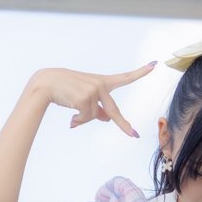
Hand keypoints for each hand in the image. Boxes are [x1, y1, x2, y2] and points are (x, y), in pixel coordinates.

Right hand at [31, 62, 155, 137]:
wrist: (46, 83)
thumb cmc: (65, 89)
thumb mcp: (84, 96)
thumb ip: (99, 108)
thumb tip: (108, 120)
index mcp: (102, 81)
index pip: (124, 78)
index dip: (140, 72)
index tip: (154, 65)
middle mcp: (100, 85)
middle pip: (114, 111)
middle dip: (123, 125)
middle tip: (135, 136)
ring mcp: (93, 91)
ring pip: (94, 117)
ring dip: (83, 119)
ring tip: (73, 114)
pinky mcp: (85, 99)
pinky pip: (86, 118)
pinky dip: (78, 120)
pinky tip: (71, 116)